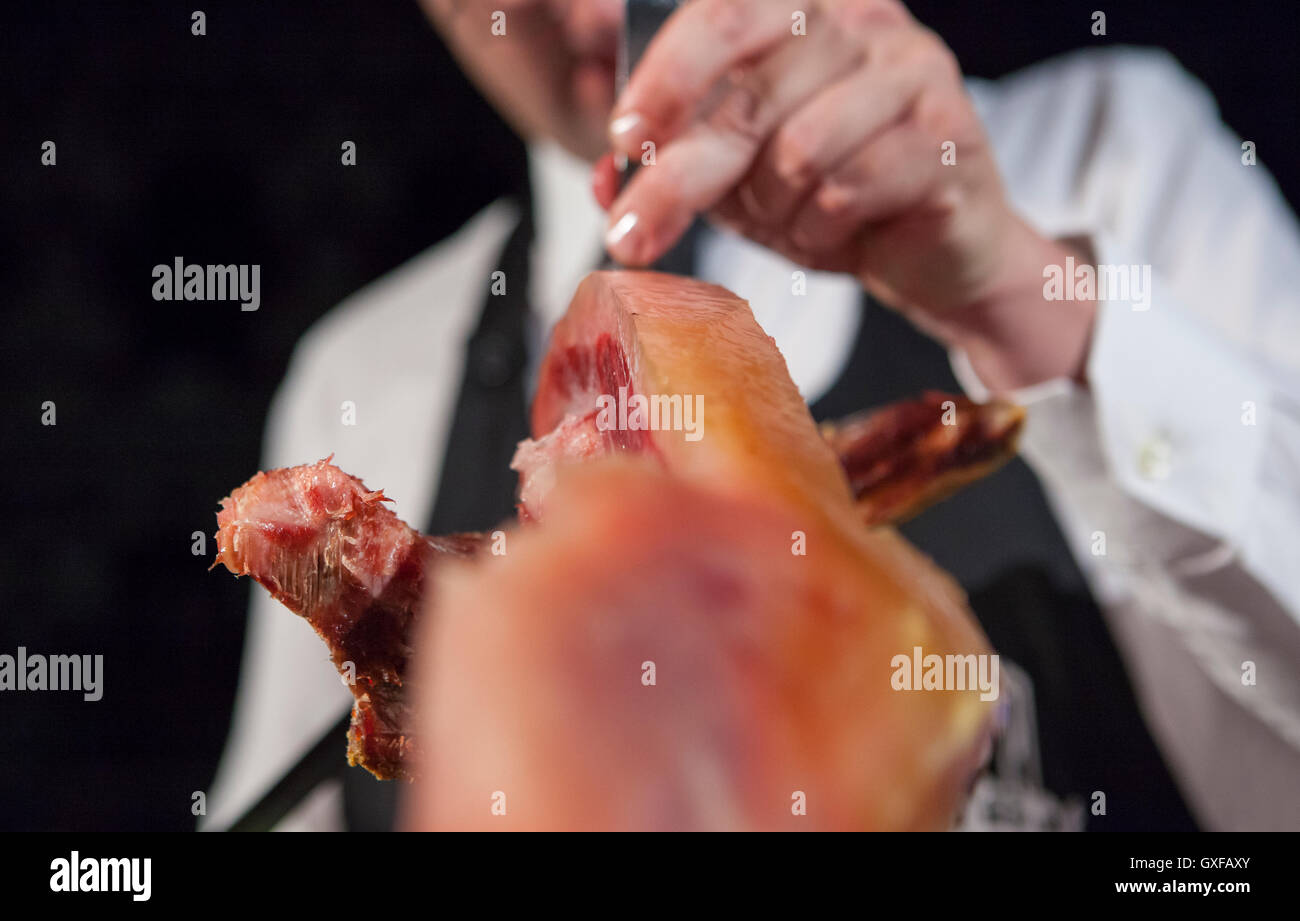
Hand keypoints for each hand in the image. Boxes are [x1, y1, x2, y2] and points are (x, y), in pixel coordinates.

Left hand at [594, 0, 1095, 389]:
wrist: (933, 254)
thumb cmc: (832, 198)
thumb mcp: (738, 176)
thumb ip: (678, 161)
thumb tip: (605, 179)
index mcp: (802, 11)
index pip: (723, 16)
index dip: (667, 77)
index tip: (626, 138)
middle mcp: (862, 21)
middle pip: (749, 98)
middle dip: (682, 180)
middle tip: (632, 237)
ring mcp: (914, 72)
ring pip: (800, 151)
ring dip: (776, 209)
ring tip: (791, 221)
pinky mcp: (950, 135)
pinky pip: (851, 188)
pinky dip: (824, 229)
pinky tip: (837, 230)